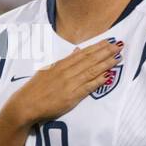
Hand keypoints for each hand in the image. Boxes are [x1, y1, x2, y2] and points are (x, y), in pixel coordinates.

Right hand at [5, 38, 123, 125]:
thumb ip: (65, 61)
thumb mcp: (49, 69)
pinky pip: (87, 87)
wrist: (26, 104)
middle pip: (89, 60)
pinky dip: (98, 81)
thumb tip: (77, 51)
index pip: (83, 53)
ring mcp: (69, 83)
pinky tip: (108, 76)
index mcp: (60, 64)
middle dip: (105, 52)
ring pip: (91, 71)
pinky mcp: (71, 96)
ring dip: (105, 64)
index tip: (109, 42)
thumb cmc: (37, 88)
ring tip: (118, 58)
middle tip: (119, 46)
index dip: (97, 47)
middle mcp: (66, 72)